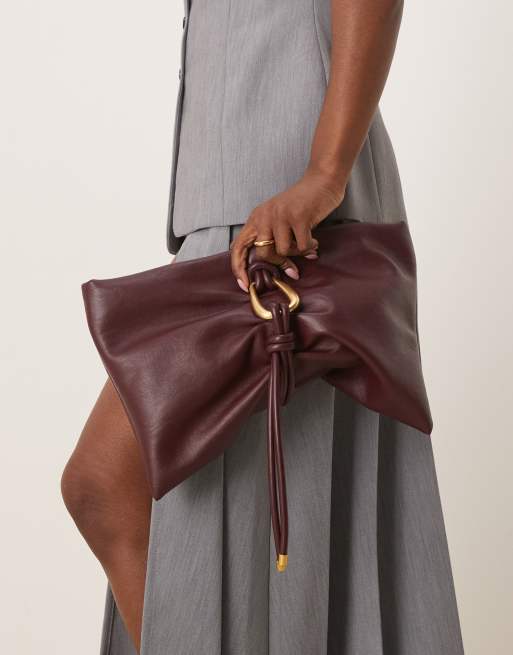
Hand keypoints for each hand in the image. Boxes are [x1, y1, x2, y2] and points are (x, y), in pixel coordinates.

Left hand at [230, 167, 344, 290]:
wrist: (322, 181)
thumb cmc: (303, 204)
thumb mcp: (279, 219)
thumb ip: (272, 239)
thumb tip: (273, 268)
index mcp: (256, 217)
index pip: (238, 247)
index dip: (238, 268)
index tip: (245, 285)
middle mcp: (264, 215)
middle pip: (264, 253)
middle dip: (280, 262)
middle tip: (293, 266)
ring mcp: (280, 215)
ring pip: (284, 251)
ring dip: (298, 252)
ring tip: (307, 243)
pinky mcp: (298, 216)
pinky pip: (302, 246)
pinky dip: (310, 246)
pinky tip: (314, 239)